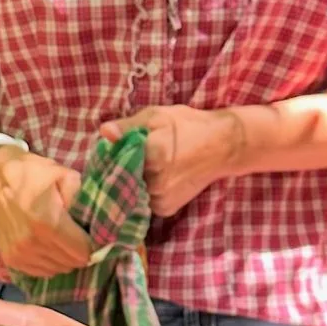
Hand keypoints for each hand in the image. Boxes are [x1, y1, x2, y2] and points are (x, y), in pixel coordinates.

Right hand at [0, 145, 92, 276]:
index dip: (93, 245)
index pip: (83, 252)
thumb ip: (84, 200)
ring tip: (62, 239)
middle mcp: (32, 243)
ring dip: (64, 258)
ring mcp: (19, 254)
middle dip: (80, 252)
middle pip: (71, 263)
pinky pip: (41, 271)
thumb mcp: (65, 176)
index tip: (93, 236)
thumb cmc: (34, 174)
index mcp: (48, 222)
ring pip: (58, 270)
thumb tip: (99, 224)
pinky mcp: (11, 260)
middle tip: (79, 236)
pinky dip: (49, 262)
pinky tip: (48, 245)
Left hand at [99, 105, 245, 216]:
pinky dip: (143, 192)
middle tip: (131, 158)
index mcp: (153, 154)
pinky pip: (143, 202)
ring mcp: (161, 198)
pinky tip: (153, 178)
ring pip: (130, 193)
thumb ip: (128, 126)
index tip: (111, 151)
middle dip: (120, 170)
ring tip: (145, 167)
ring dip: (131, 183)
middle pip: (121, 179)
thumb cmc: (188, 125)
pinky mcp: (165, 209)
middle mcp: (156, 181)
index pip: (114, 162)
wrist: (221, 146)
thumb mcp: (157, 116)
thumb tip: (104, 132)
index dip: (110, 157)